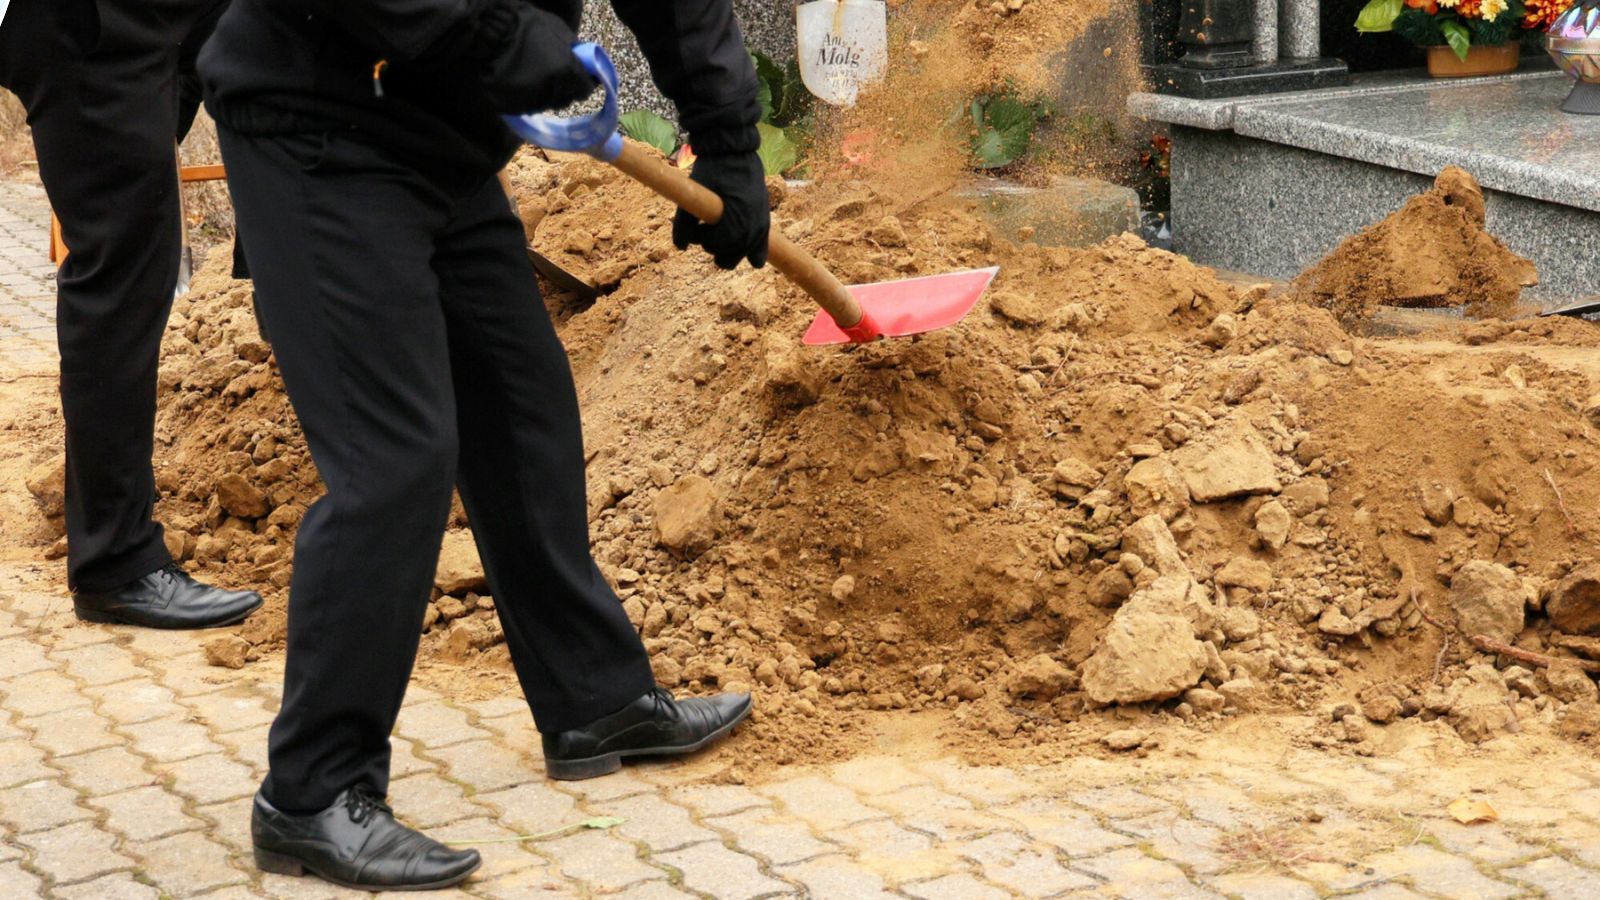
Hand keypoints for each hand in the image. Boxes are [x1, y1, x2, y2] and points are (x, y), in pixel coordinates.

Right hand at [478, 6, 595, 113]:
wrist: (487, 29)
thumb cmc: (524, 24)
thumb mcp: (557, 29)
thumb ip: (574, 49)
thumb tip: (583, 62)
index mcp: (565, 71)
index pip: (584, 90)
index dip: (582, 84)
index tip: (577, 78)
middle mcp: (550, 91)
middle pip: (564, 100)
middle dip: (562, 91)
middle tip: (553, 77)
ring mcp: (529, 102)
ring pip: (544, 106)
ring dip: (543, 96)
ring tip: (533, 78)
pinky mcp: (510, 108)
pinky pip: (524, 107)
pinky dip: (525, 98)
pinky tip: (519, 82)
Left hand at [673, 151, 770, 269]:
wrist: (735, 152)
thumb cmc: (712, 172)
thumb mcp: (694, 195)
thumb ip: (683, 224)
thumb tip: (680, 247)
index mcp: (736, 221)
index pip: (715, 245)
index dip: (700, 237)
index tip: (695, 224)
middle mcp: (753, 227)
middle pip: (729, 257)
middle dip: (714, 246)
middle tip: (706, 228)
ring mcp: (761, 224)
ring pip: (744, 254)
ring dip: (730, 249)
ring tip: (720, 230)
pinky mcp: (765, 220)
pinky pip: (762, 247)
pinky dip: (756, 254)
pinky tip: (753, 261)